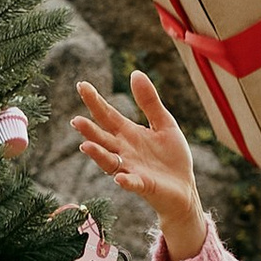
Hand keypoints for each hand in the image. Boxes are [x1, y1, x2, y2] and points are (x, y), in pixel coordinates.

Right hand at [70, 74, 206, 260]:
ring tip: (86, 146)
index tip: (82, 85)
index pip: (107, 115)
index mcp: (128, 134)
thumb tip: (135, 73)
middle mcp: (124, 151)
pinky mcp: (143, 185)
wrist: (184, 188)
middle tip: (76, 120)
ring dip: (98, 154)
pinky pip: (131, 182)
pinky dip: (125, 180)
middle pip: (102, 138)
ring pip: (109, 161)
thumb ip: (149, 102)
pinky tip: (119, 177)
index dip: (94, 101)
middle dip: (89, 130)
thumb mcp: (164, 123)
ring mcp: (131, 168)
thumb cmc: (172, 157)